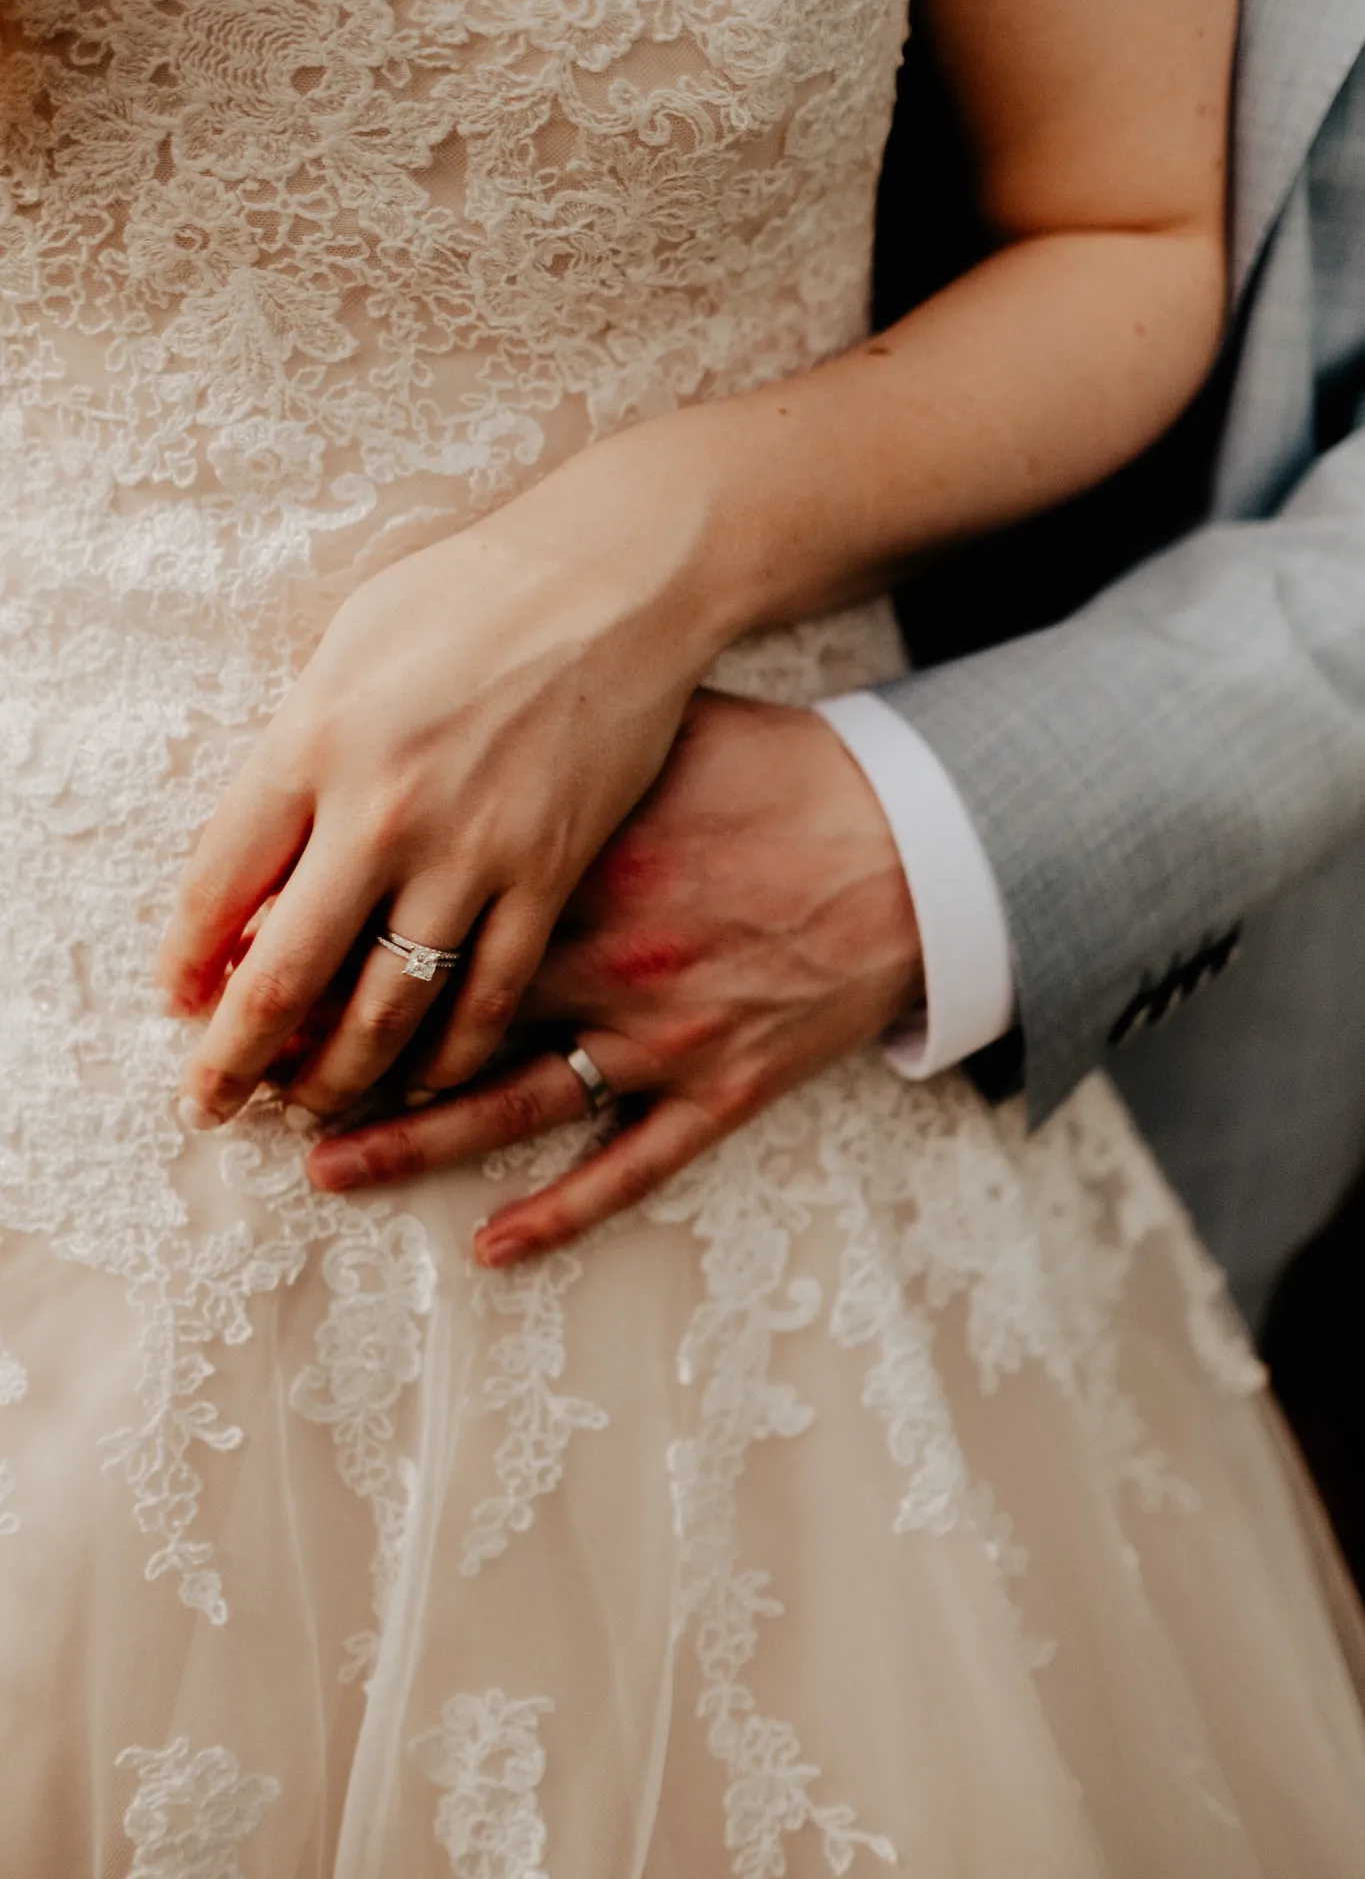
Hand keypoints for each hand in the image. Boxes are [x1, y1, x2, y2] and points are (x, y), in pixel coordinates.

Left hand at [157, 431, 736, 1126]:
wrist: (615, 579)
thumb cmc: (474, 593)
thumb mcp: (350, 646)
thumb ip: (297, 750)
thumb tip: (257, 850)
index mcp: (313, 742)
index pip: (217, 884)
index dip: (189, 960)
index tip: (181, 1003)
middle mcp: (382, 811)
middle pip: (285, 972)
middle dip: (237, 1059)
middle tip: (215, 1102)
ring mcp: (472, 853)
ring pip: (387, 1007)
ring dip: (339, 1074)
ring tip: (311, 1108)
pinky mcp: (552, 876)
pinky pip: (491, 996)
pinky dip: (451, 1054)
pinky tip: (426, 1076)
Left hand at [305, 691, 923, 1262]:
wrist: (919, 846)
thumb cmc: (787, 776)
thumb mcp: (667, 735)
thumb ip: (561, 749)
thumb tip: (456, 725)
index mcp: (580, 860)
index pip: (427, 913)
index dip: (336, 946)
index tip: (258, 968)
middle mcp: (608, 953)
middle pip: (445, 1015)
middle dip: (344, 1051)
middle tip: (254, 1081)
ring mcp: (664, 1031)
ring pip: (514, 1102)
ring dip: (414, 1140)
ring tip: (322, 1166)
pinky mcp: (723, 1086)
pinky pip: (631, 1165)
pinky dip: (560, 1212)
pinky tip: (489, 1246)